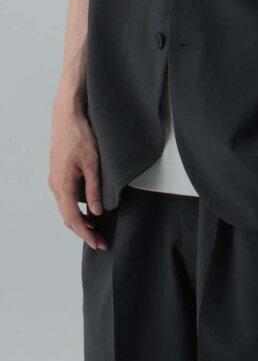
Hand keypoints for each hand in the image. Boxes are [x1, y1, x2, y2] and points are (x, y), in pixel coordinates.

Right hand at [49, 110, 106, 250]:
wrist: (67, 117)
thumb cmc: (80, 136)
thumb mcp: (93, 163)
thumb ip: (95, 188)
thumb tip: (97, 212)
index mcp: (62, 185)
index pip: (73, 218)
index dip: (86, 233)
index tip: (98, 243)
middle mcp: (55, 186)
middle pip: (68, 217)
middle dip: (84, 231)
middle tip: (100, 242)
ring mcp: (55, 181)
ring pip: (66, 209)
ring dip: (79, 222)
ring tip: (96, 230)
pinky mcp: (59, 175)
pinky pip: (66, 199)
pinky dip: (76, 210)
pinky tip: (88, 211)